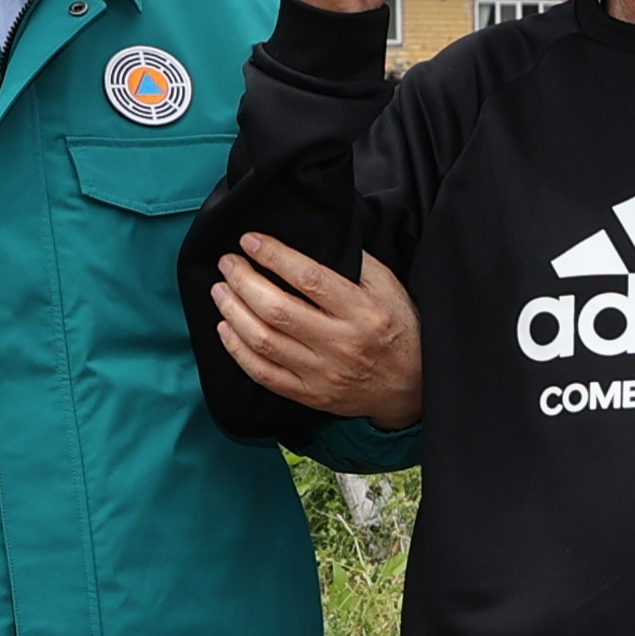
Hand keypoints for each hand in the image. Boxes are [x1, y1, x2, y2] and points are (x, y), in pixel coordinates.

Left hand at [211, 237, 423, 427]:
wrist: (414, 388)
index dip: (273, 256)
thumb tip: (317, 240)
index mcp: (363, 312)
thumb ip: (357, 264)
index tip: (250, 241)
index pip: (309, 278)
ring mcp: (323, 373)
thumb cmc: (401, 332)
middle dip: (243, 280)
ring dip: (233, 311)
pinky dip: (238, 350)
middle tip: (227, 263)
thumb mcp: (391, 289)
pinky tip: (226, 329)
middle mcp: (341, 344)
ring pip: (264, 341)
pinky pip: (263, 374)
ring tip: (220, 290)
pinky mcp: (311, 395)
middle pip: (277, 309)